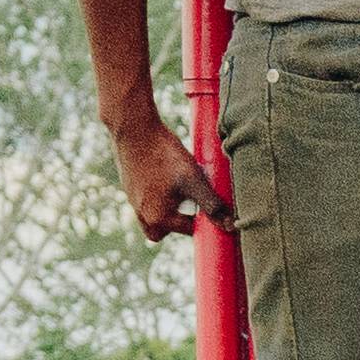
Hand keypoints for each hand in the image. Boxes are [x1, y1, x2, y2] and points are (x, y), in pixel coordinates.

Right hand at [111, 105, 221, 241]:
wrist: (134, 129)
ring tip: (179, 185)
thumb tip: (230, 226)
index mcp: (158, 219)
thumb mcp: (193, 180)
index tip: (209, 204)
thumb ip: (211, 204)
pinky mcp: (129, 187)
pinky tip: (165, 175)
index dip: (203, 218)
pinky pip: (146, 201)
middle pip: (168, 230)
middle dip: (182, 218)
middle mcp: (142, 215)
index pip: (189, 230)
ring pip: (155, 216)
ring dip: (169, 207)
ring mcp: (133, 202)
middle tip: (192, 197)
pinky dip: (158, 195)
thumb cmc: (164, 154)